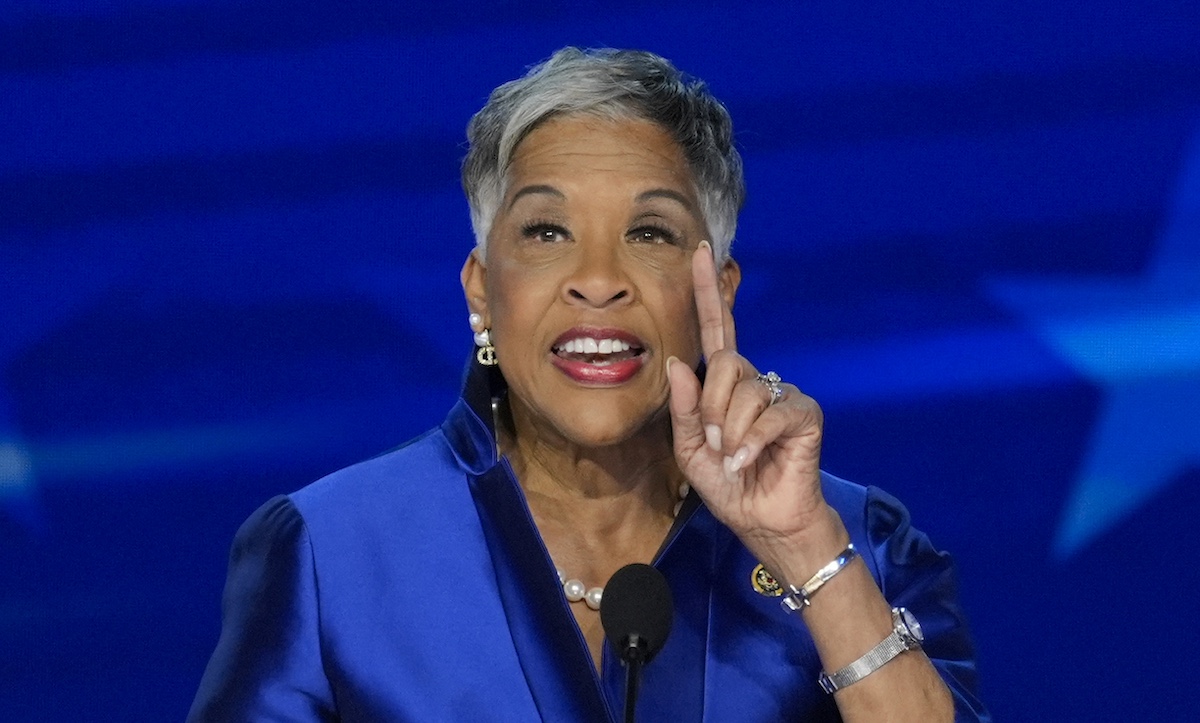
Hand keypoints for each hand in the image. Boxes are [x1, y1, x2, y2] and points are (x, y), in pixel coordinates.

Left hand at [667, 242, 835, 564]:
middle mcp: (754, 380)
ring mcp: (781, 394)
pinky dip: (752, 442)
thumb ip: (681, 408)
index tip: (700, 251)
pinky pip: (770, 413)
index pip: (715, 329)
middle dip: (709, 410)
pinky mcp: (804, 412)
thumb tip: (678, 362)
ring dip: (729, 433)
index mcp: (724, 385)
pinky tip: (749, 461)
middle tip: (715, 445)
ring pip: (743, 392)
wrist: (762, 520)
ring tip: (735, 458)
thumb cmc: (728, 485)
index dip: (708, 291)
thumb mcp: (689, 450)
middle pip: (724, 363)